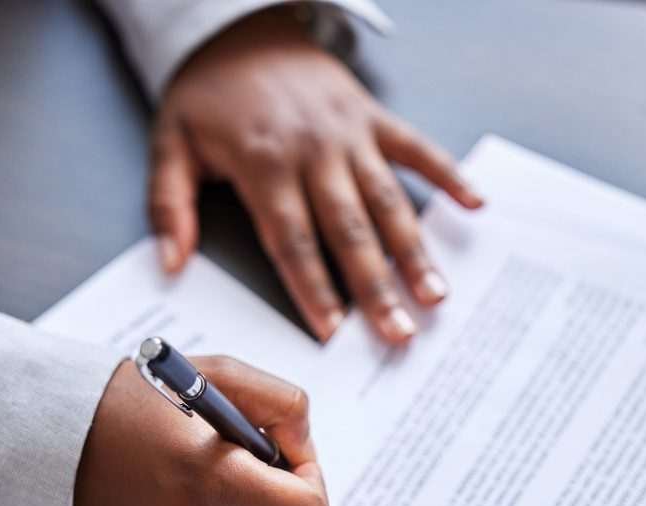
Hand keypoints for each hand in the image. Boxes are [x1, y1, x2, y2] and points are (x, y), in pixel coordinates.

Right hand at [72, 356, 329, 505]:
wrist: (55, 439)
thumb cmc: (139, 402)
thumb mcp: (217, 375)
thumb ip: (281, 405)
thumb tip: (304, 451)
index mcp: (212, 480)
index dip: (310, 486)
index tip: (286, 463)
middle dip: (267, 494)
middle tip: (228, 461)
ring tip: (193, 482)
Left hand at [149, 7, 482, 344]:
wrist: (240, 27)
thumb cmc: (207, 94)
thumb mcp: (170, 143)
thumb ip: (169, 206)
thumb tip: (171, 265)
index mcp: (263, 165)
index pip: (292, 240)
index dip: (313, 289)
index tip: (333, 333)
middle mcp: (313, 152)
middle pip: (348, 231)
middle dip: (375, 288)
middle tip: (398, 334)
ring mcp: (349, 133)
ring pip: (387, 200)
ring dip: (414, 251)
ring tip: (435, 295)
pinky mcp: (373, 116)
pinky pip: (417, 148)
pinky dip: (448, 174)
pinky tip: (475, 205)